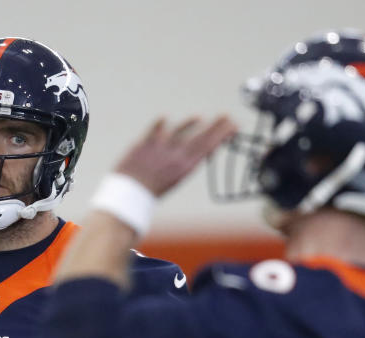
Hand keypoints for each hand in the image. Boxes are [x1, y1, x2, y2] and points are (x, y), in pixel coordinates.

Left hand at [114, 116, 236, 196]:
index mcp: (186, 167)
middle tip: (228, 116)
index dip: (222, 135)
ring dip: (191, 123)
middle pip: (200, 138)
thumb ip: (186, 159)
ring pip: (180, 131)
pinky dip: (159, 124)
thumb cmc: (153, 188)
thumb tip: (199, 146)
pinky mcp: (146, 144)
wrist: (131, 194)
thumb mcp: (176, 177)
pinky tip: (164, 117)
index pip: (209, 147)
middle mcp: (177, 157)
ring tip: (199, 118)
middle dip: (216, 126)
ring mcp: (161, 149)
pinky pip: (154, 130)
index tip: (234, 126)